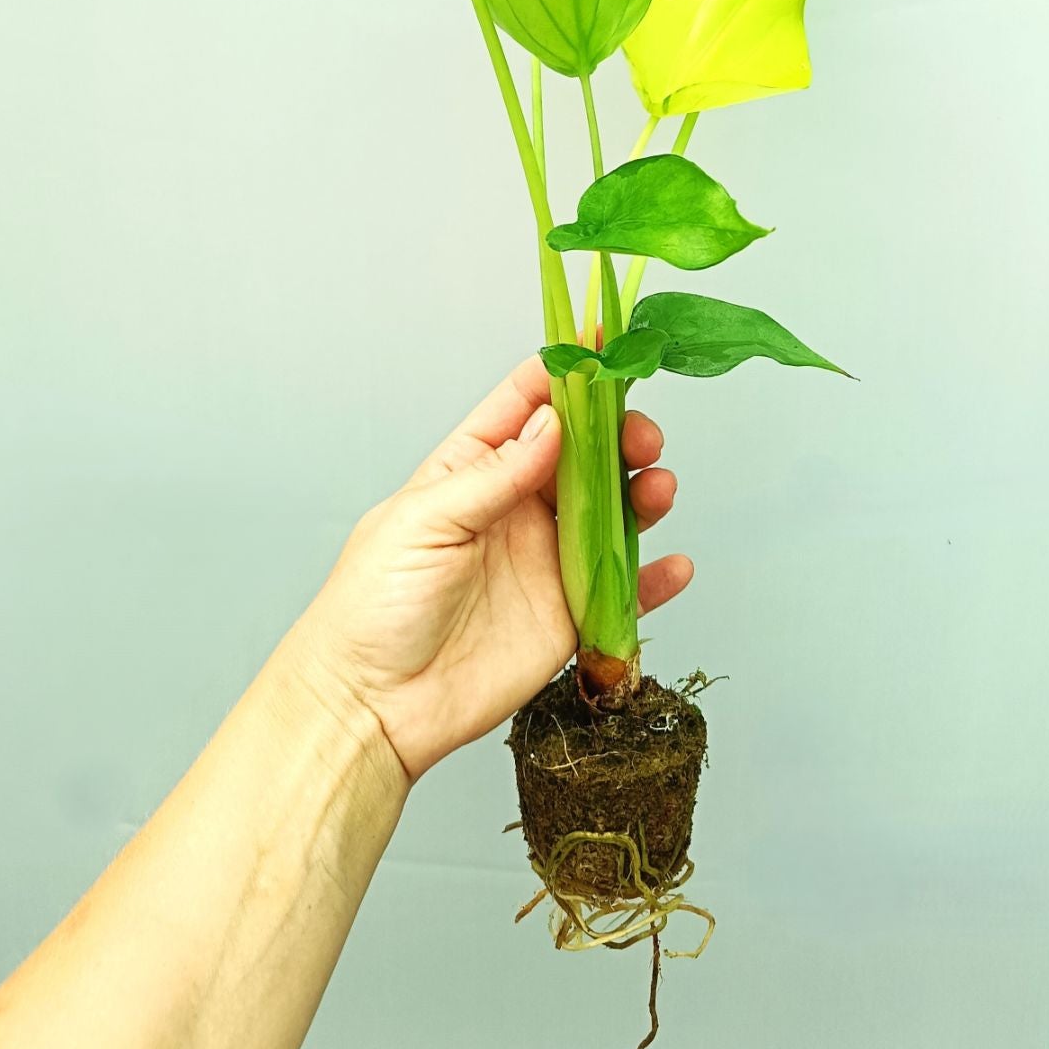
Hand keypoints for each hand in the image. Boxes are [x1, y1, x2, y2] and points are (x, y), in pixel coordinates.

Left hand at [293, 357, 692, 781]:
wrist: (373, 706)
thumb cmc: (373, 605)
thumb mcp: (425, 523)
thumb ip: (494, 477)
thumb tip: (552, 424)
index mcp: (473, 469)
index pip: (527, 404)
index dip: (568, 370)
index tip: (607, 342)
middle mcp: (517, 507)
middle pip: (585, 453)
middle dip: (620, 435)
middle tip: (640, 438)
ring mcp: (546, 560)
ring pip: (613, 512)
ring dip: (644, 495)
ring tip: (659, 490)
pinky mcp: (567, 617)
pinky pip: (624, 590)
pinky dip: (655, 578)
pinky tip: (676, 566)